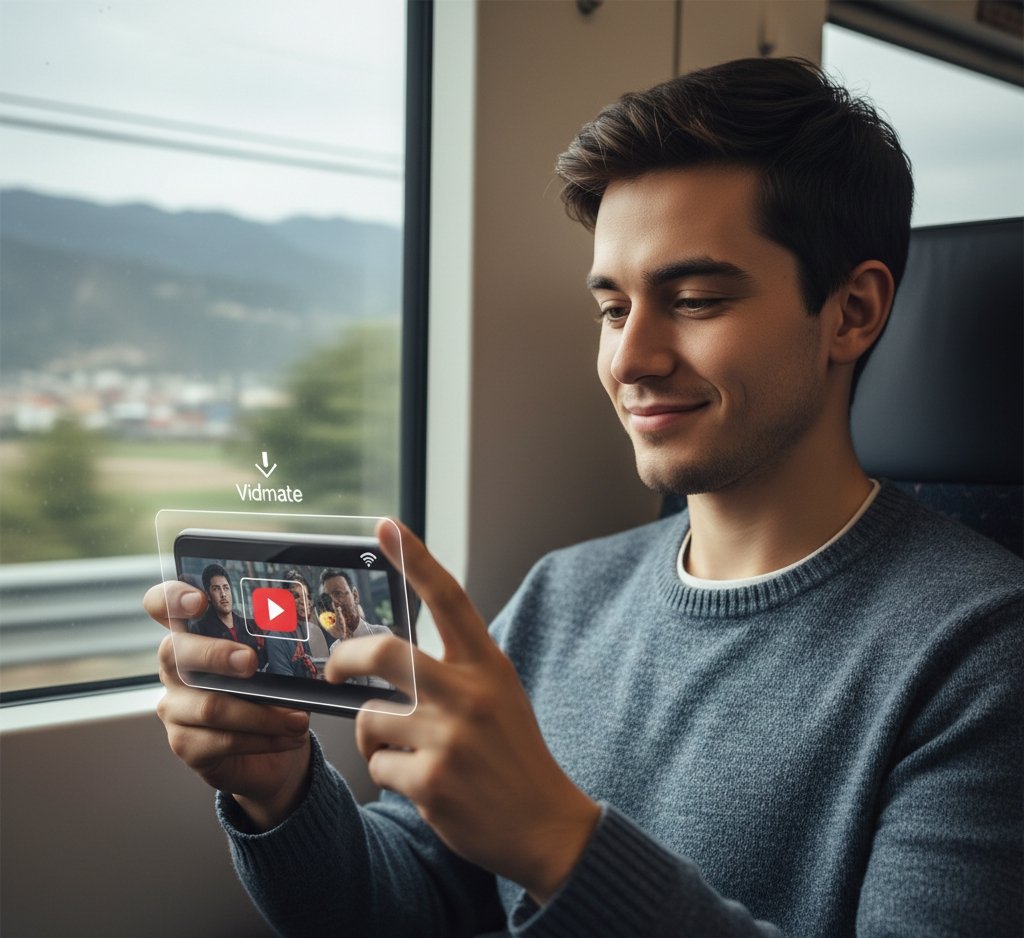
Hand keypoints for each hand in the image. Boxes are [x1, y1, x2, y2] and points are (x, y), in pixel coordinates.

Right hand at [144, 581, 311, 830]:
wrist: (269, 750)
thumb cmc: (268, 694)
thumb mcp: (273, 663)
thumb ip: (272, 646)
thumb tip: (298, 637)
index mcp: (193, 636)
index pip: (164, 606)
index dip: (172, 598)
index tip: (199, 600)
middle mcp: (175, 669)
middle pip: (176, 652)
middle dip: (216, 654)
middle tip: (251, 662)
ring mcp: (175, 707)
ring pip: (209, 706)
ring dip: (261, 714)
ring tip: (297, 719)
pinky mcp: (185, 744)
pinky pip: (222, 741)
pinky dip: (262, 739)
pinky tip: (287, 738)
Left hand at [326, 520, 600, 904]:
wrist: (544, 823)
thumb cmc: (514, 753)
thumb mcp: (498, 694)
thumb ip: (455, 669)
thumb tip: (387, 656)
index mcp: (487, 665)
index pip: (449, 598)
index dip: (416, 558)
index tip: (386, 526)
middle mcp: (468, 694)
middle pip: (385, 654)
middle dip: (346, 660)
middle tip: (334, 671)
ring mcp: (449, 738)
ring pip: (372, 719)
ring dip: (373, 736)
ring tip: (401, 750)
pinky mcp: (431, 781)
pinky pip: (377, 765)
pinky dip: (386, 772)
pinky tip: (418, 782)